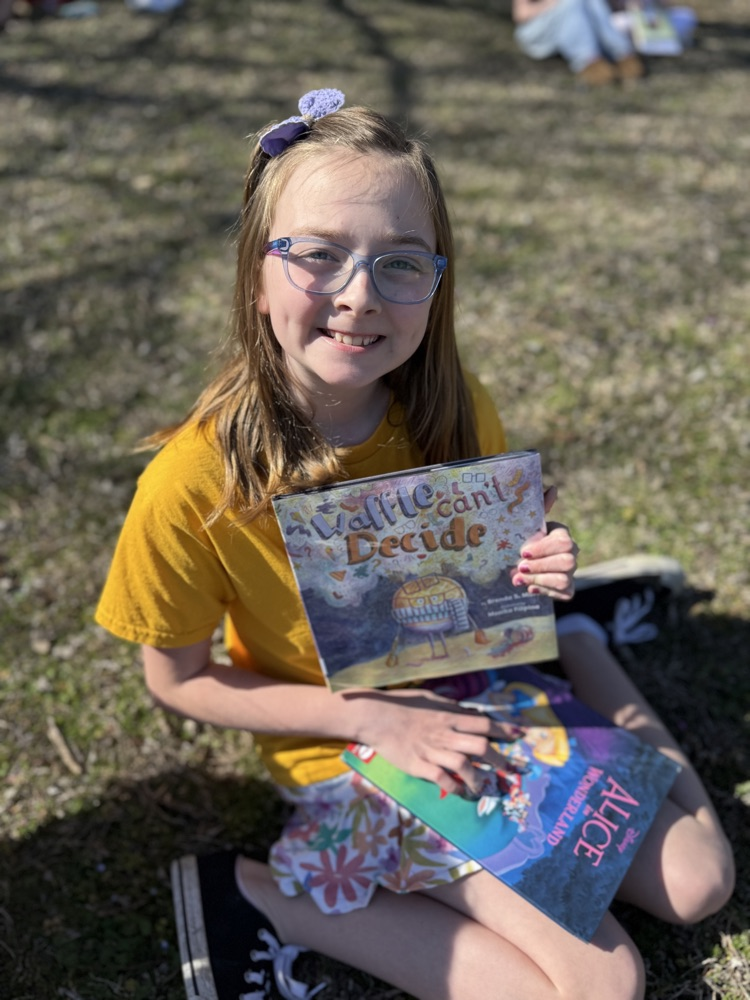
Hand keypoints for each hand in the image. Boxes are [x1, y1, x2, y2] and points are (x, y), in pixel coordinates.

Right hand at [349, 688, 517, 796]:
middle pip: (481, 746)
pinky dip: (454, 787)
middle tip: (508, 769)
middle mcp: (444, 734)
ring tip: (482, 785)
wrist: (375, 716)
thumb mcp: (431, 699)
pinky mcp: (418, 766)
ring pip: (464, 766)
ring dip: (478, 778)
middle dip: (499, 759)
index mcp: (448, 716)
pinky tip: (459, 790)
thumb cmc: (403, 705)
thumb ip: (452, 708)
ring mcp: (432, 751)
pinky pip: (442, 780)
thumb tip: (471, 713)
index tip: (519, 736)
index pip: (484, 723)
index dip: (504, 730)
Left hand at [512, 485, 577, 599]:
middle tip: (520, 567)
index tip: (523, 552)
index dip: (544, 549)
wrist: (520, 565)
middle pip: (567, 562)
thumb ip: (539, 507)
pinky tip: (530, 589)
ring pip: (563, 579)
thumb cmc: (524, 540)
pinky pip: (563, 593)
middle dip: (541, 566)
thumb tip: (553, 489)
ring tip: (518, 579)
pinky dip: (545, 592)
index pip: (563, 542)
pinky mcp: (567, 589)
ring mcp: (571, 572)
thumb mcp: (528, 524)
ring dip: (539, 580)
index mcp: (562, 534)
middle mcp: (572, 553)